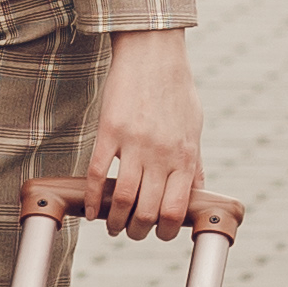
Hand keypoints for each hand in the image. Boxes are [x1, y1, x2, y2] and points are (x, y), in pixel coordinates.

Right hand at [89, 28, 206, 233]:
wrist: (153, 52)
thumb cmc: (176, 89)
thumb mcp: (194, 127)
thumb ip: (194, 162)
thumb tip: (197, 193)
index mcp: (185, 156)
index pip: (175, 210)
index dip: (166, 231)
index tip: (159, 233)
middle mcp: (161, 154)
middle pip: (147, 212)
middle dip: (138, 231)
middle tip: (131, 232)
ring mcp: (134, 143)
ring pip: (121, 200)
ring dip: (114, 221)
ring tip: (111, 226)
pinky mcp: (109, 131)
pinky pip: (97, 175)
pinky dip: (92, 198)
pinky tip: (90, 210)